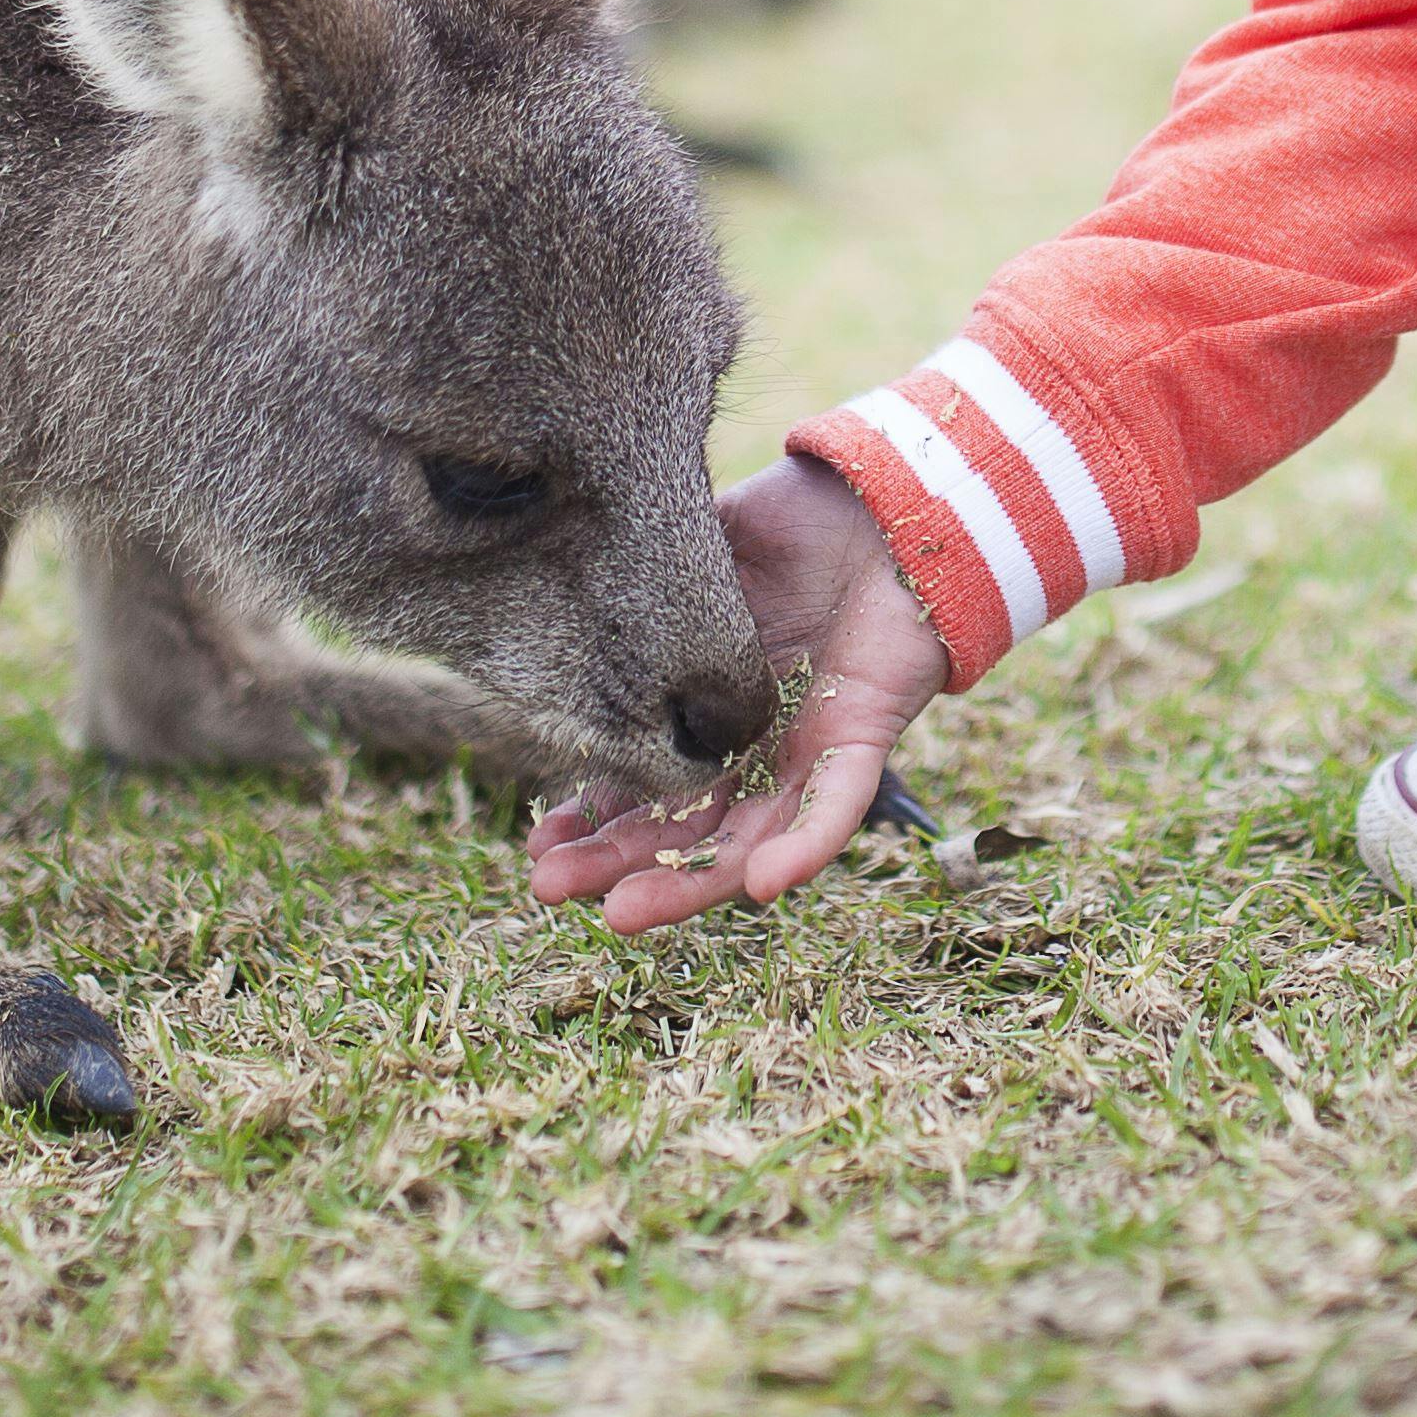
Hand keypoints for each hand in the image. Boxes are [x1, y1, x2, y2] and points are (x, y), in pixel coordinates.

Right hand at [523, 453, 949, 932]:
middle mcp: (750, 746)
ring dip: (689, 884)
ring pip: (747, 839)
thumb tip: (552, 591)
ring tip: (621, 916)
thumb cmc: (790, 524)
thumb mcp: (692, 558)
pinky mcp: (862, 742)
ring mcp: (803, 752)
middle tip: (550, 889)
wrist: (880, 501)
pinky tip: (763, 886)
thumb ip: (639, 590)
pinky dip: (802, 848)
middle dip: (617, 864)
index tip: (536, 842)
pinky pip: (834, 809)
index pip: (641, 781)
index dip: (591, 818)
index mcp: (703, 708)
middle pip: (682, 827)